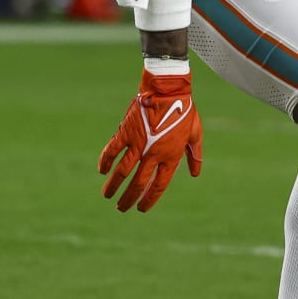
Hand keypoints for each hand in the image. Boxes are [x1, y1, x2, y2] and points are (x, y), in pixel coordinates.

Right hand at [98, 69, 203, 212]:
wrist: (168, 89)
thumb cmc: (184, 110)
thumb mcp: (195, 134)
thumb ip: (195, 155)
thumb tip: (195, 174)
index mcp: (170, 157)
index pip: (158, 186)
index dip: (149, 200)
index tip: (141, 209)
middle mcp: (153, 154)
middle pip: (138, 184)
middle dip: (128, 199)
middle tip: (122, 208)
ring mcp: (138, 144)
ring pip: (122, 172)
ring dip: (113, 186)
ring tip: (107, 196)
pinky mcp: (126, 132)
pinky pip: (112, 151)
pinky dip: (105, 161)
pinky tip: (102, 170)